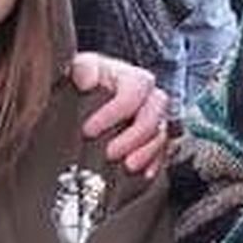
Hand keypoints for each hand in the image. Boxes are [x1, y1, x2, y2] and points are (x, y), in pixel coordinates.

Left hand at [71, 53, 168, 177]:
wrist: (83, 102)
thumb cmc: (82, 85)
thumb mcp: (78, 70)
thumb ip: (82, 68)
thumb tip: (86, 79)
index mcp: (131, 77)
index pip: (134, 90)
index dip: (114, 112)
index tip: (88, 130)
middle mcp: (148, 95)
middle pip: (155, 113)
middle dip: (134, 136)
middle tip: (110, 153)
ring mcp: (154, 118)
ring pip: (161, 133)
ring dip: (146, 152)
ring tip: (127, 166)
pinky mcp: (155, 138)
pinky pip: (164, 151)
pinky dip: (155, 163)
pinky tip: (144, 173)